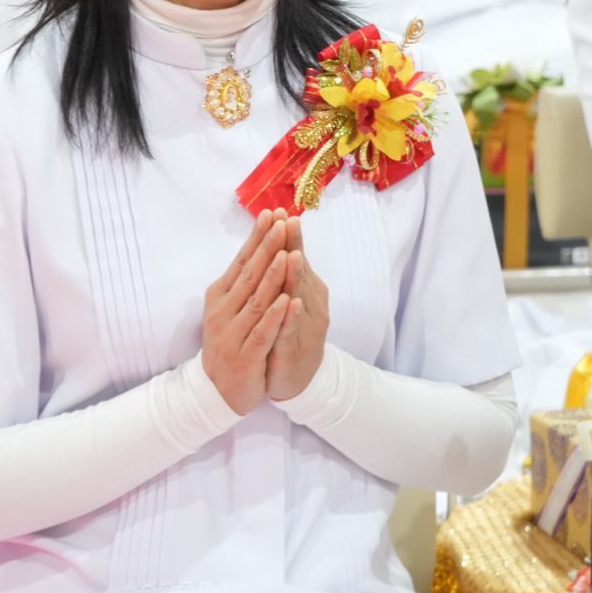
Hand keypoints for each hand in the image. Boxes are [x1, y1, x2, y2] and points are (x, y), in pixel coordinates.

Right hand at [202, 210, 294, 414]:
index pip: (240, 261)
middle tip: (282, 222)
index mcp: (219, 296)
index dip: (256, 238)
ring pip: (256, 301)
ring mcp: (232, 335)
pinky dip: (275, 316)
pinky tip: (286, 300)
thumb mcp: (229, 309)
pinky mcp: (244, 357)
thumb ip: (241, 282)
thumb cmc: (230, 342)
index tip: (271, 213)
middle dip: (267, 247)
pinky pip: (262, 333)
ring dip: (272, 276)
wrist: (217, 391)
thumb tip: (257, 246)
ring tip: (287, 253)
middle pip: (249, 275)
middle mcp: (222, 312)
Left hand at [266, 216, 330, 400]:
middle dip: (293, 246)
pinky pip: (293, 331)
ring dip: (296, 277)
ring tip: (293, 255)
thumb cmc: (291, 334)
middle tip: (288, 221)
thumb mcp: (289, 300)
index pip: (296, 257)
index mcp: (306, 291)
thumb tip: (282, 241)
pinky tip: (291, 303)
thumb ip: (287, 273)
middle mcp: (310, 305)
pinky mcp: (294, 350)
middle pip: (300, 272)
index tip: (281, 211)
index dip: (289, 236)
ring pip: (299, 298)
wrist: (297, 381)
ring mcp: (304, 328)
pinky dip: (292, 317)